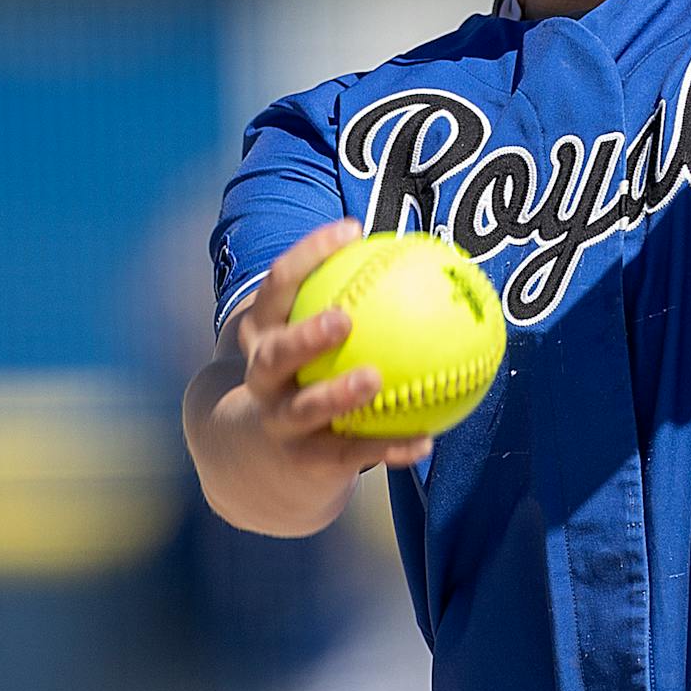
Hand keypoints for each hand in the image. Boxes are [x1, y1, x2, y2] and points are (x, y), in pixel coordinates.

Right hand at [233, 220, 434, 475]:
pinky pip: (349, 454)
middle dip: (305, 336)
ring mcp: (279, 420)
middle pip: (276, 354)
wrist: (261, 455)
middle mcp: (263, 376)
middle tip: (343, 319)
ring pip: (305, 409)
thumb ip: (354, 300)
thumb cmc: (304, 375)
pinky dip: (388, 448)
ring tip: (375, 378)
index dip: (309, 254)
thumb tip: (430, 256)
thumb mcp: (309, 337)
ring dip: (338, 394)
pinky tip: (426, 442)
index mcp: (265, 333)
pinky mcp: (303, 461)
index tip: (351, 229)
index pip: (278, 285)